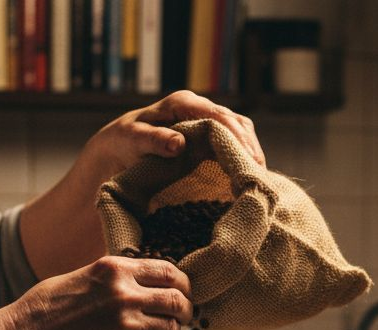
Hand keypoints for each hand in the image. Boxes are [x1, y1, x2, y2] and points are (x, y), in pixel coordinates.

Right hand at [10, 255, 192, 329]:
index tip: (184, 290)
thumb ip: (124, 275)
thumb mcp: (90, 273)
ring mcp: (125, 323)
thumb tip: (156, 280)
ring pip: (171, 328)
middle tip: (184, 313)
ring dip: (170, 329)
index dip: (184, 283)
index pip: (169, 272)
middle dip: (186, 309)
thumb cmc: (55, 302)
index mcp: (117, 269)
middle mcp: (125, 294)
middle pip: (177, 300)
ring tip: (159, 329)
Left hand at [81, 90, 265, 179]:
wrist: (119, 148)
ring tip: (258, 178)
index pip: (217, 116)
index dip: (235, 137)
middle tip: (258, 174)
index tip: (246, 159)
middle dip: (249, 147)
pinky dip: (243, 158)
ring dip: (251, 153)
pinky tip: (248, 176)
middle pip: (235, 123)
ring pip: (240, 132)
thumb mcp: (132, 140)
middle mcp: (199, 107)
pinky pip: (234, 143)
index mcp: (182, 103)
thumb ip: (154, 140)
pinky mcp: (210, 136)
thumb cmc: (124, 142)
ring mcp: (207, 121)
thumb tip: (179, 143)